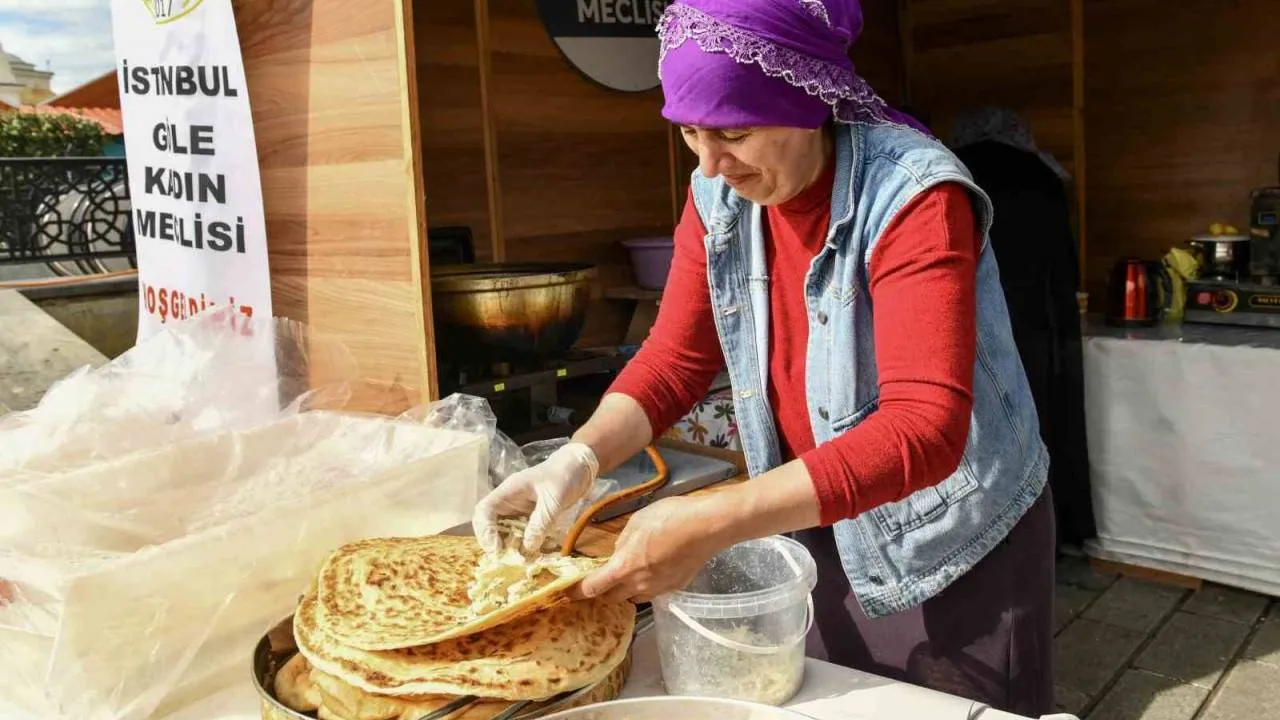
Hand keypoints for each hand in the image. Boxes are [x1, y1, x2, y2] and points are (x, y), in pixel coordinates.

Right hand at [472, 441, 599, 554]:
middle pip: (489, 523)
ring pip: (504, 531)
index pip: (484, 510)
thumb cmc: (565, 476)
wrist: (580, 467)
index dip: (485, 530)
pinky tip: (535, 553)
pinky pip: (521, 533)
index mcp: (509, 490)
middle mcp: (509, 501)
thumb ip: (541, 522)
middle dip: (494, 542)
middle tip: (506, 559)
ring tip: (521, 560)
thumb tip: (527, 547)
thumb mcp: (554, 500)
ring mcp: (519, 509)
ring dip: (509, 546)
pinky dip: (525, 544)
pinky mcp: (530, 516)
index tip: (496, 548)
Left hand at [578, 495, 730, 603]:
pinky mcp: (675, 588)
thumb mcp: (637, 521)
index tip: (568, 594)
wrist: (706, 527)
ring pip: (633, 598)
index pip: (593, 587)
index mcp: (624, 567)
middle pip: (612, 598)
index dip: (577, 592)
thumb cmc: (669, 518)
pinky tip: (653, 570)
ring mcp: (659, 588)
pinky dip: (646, 586)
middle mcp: (639, 584)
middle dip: (603, 592)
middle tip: (601, 580)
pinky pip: (653, 592)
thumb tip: (618, 553)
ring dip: (625, 591)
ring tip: (628, 576)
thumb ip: (623, 541)